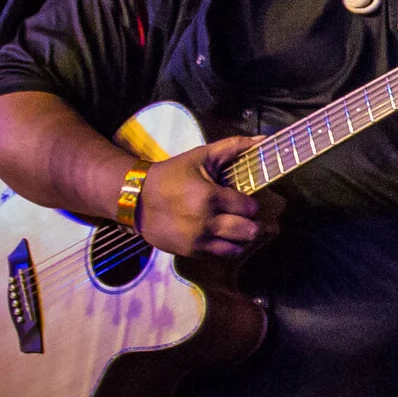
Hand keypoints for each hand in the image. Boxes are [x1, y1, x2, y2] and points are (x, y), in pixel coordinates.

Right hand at [137, 136, 274, 259]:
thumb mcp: (201, 156)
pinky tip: (222, 237)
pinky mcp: (189, 252)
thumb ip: (233, 147)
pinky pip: (219, 256)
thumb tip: (262, 140)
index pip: (249, 208)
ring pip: (237, 249)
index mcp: (210, 197)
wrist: (135, 198)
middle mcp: (206, 222)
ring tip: (238, 230)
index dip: (252, 205)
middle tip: (247, 219)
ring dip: (242, 240)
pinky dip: (225, 248)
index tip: (246, 202)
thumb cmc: (171, 175)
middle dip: (253, 225)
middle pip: (249, 232)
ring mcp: (197, 240)